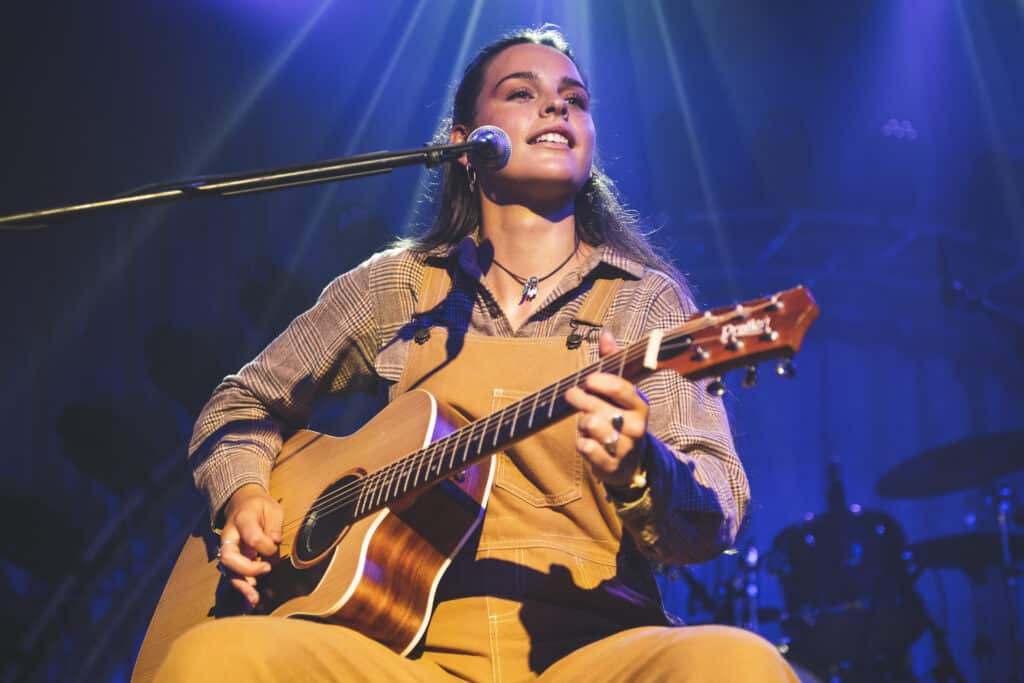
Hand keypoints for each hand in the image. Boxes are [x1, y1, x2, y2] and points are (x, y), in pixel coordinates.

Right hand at [218, 483, 282, 607]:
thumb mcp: (272, 508)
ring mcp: (228, 549)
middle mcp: (229, 536)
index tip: (276, 545)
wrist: (242, 503)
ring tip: (254, 599)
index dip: (266, 545)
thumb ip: (274, 524)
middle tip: (266, 569)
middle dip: (247, 569)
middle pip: (229, 557)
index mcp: (242, 520)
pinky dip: (242, 588)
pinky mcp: (232, 559)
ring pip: (228, 571)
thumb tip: (275, 540)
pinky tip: (252, 598)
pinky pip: (233, 575)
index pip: (252, 537)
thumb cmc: (260, 507)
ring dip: (242, 586)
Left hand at [565, 331, 649, 487]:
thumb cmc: (620, 417)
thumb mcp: (620, 392)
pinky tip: (585, 441)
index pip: (622, 389)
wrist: (630, 460)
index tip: (587, 379)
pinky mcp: (612, 466)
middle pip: (599, 409)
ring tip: (585, 422)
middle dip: (581, 400)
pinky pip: (587, 449)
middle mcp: (636, 427)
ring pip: (591, 427)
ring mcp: (625, 448)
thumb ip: (612, 363)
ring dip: (582, 423)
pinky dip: (581, 443)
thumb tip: (605, 334)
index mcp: (639, 405)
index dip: (601, 382)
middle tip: (572, 394)